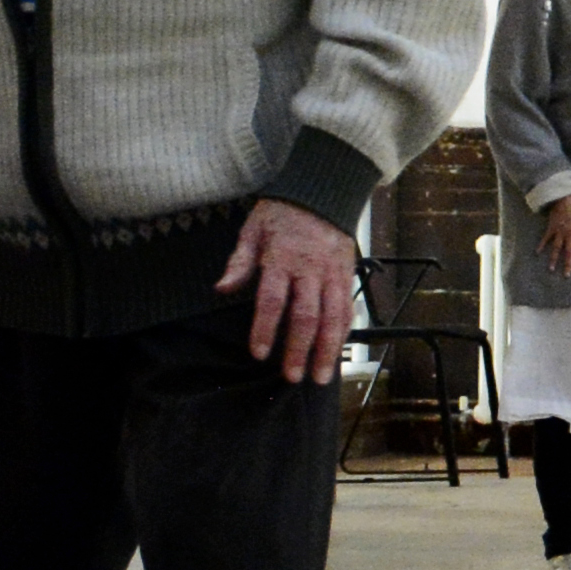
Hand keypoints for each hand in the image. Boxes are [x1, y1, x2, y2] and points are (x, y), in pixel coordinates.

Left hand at [225, 198, 360, 382]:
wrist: (323, 193)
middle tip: (292, 377)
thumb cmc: (282, 213)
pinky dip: (344, 333)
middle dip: (299, 349)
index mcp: (281, 259)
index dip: (265, 329)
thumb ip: (239, 262)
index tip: (259, 354)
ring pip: (333, 317)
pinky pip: (348, 308)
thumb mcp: (252, 230)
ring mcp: (332, 274)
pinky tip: (338, 352)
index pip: (273, 300)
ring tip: (321, 376)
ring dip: (328, 350)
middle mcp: (310, 270)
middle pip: (306, 315)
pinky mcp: (347, 276)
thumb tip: (222, 289)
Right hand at [537, 194, 570, 275]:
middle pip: (570, 252)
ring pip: (557, 248)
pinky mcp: (551, 227)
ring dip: (554, 259)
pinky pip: (546, 238)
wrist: (565, 194)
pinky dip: (542, 245)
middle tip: (567, 276)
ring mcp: (560, 231)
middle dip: (568, 265)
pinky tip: (538, 252)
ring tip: (551, 269)